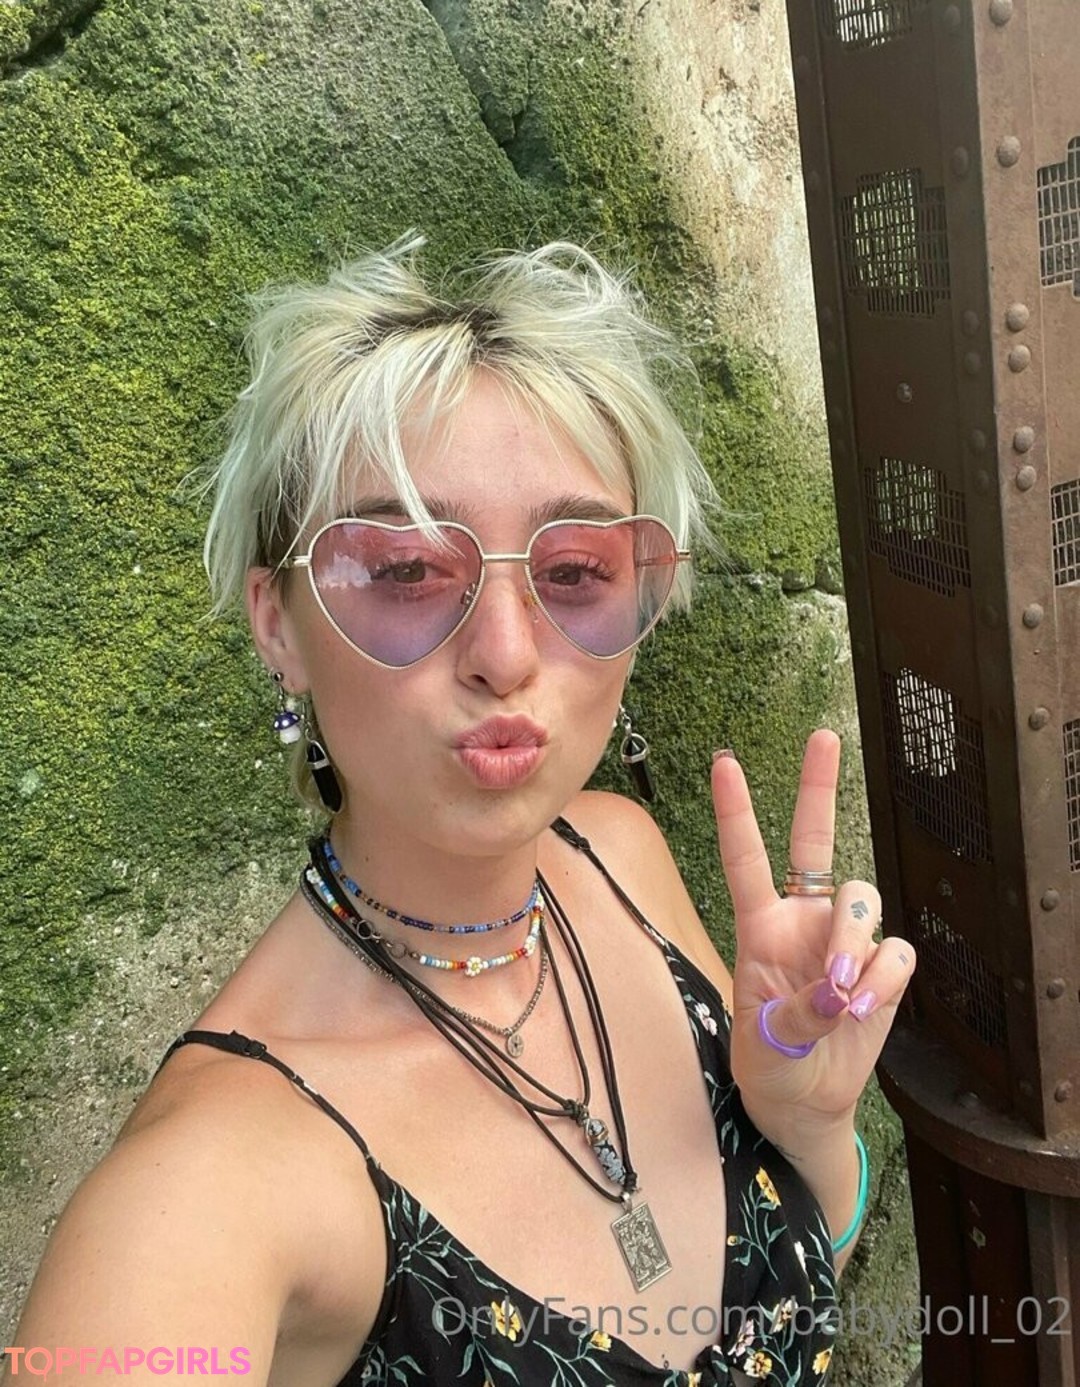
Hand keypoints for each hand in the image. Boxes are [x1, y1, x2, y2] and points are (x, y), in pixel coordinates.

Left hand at [711, 730, 915, 1132]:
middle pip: (815, 841)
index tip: (724, 762)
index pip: (747, 860)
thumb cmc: (771, 1064)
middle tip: (821, 736)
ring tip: (842, 993)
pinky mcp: (884, 967)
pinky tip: (864, 1009)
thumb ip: (798, 1014)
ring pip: (862, 901)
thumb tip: (841, 988)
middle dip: (817, 786)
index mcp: (760, 927)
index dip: (736, 813)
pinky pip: (896, 953)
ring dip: (854, 941)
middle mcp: (804, 919)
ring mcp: (846, 939)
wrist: (805, 1103)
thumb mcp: (763, 1044)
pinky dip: (883, 981)